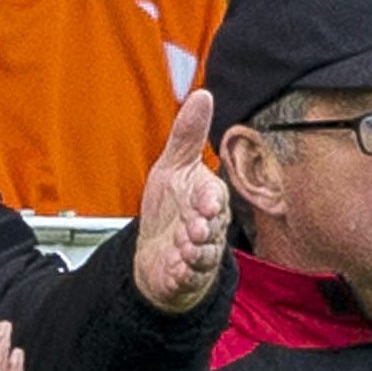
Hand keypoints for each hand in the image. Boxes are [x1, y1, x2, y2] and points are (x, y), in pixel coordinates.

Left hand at [133, 89, 229, 314]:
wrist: (156, 253)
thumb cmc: (169, 210)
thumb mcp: (173, 167)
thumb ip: (187, 135)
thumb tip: (203, 95)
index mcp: (208, 198)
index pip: (215, 196)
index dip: (211, 200)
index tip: (206, 202)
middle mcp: (209, 227)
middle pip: (213, 227)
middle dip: (204, 227)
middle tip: (195, 227)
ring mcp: (199, 253)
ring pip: (204, 253)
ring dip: (195, 251)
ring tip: (184, 248)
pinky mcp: (186, 276)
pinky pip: (189, 276)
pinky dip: (182, 273)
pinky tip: (175, 268)